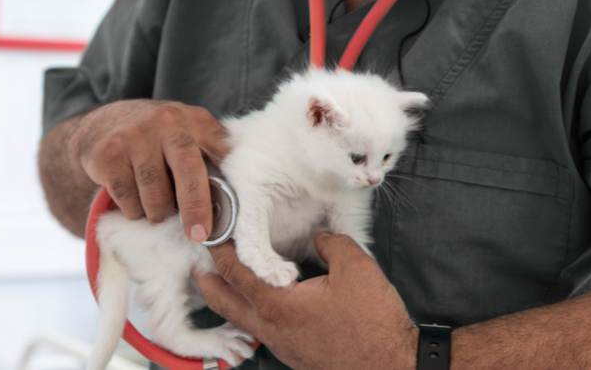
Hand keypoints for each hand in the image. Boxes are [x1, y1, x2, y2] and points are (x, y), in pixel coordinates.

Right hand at [68, 100, 228, 241]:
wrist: (100, 125)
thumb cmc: (156, 139)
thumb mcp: (187, 134)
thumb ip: (211, 156)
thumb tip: (234, 201)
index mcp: (195, 120)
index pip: (223, 150)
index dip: (232, 180)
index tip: (234, 212)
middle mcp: (166, 122)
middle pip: (189, 169)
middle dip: (196, 207)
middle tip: (199, 234)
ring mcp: (135, 137)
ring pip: (156, 195)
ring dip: (158, 214)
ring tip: (157, 208)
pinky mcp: (109, 155)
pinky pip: (129, 200)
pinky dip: (135, 211)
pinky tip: (135, 200)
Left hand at [193, 233, 418, 369]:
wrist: (390, 366)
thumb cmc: (372, 322)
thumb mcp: (355, 267)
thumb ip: (331, 243)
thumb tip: (320, 237)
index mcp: (277, 305)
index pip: (235, 274)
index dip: (220, 251)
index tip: (213, 235)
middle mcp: (272, 329)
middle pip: (225, 303)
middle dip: (209, 281)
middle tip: (200, 264)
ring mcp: (283, 346)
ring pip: (243, 320)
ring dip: (230, 298)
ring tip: (227, 280)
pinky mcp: (296, 355)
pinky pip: (263, 331)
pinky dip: (252, 312)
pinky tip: (267, 302)